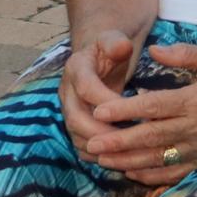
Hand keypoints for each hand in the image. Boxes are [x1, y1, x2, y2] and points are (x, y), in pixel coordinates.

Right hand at [57, 30, 135, 167]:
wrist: (96, 61)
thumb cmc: (108, 51)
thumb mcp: (113, 38)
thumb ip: (116, 42)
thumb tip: (122, 47)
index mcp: (76, 68)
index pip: (86, 87)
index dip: (105, 100)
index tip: (129, 108)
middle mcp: (67, 92)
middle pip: (75, 118)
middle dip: (99, 131)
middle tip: (125, 139)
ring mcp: (68, 111)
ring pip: (76, 136)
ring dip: (99, 147)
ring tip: (124, 151)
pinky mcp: (74, 126)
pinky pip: (81, 146)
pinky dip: (98, 155)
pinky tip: (118, 158)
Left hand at [87, 43, 196, 185]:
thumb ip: (183, 53)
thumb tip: (152, 50)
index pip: (154, 107)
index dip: (125, 110)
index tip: (100, 111)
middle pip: (151, 138)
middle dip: (118, 141)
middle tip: (91, 142)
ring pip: (159, 159)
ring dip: (128, 161)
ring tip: (102, 159)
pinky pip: (175, 173)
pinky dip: (151, 175)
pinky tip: (130, 171)